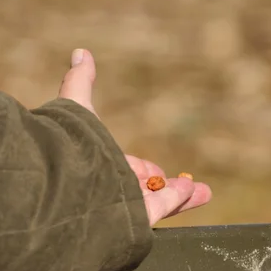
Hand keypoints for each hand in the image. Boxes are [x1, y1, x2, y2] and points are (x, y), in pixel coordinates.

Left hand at [57, 48, 211, 224]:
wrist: (67, 187)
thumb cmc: (72, 147)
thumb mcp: (79, 108)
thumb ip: (79, 83)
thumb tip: (79, 52)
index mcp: (98, 169)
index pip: (126, 170)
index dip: (142, 168)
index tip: (155, 169)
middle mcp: (111, 190)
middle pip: (146, 188)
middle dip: (167, 184)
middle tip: (186, 182)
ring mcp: (124, 206)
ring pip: (160, 200)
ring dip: (182, 194)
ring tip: (204, 191)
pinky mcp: (137, 219)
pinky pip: (162, 209)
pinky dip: (180, 199)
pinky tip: (196, 191)